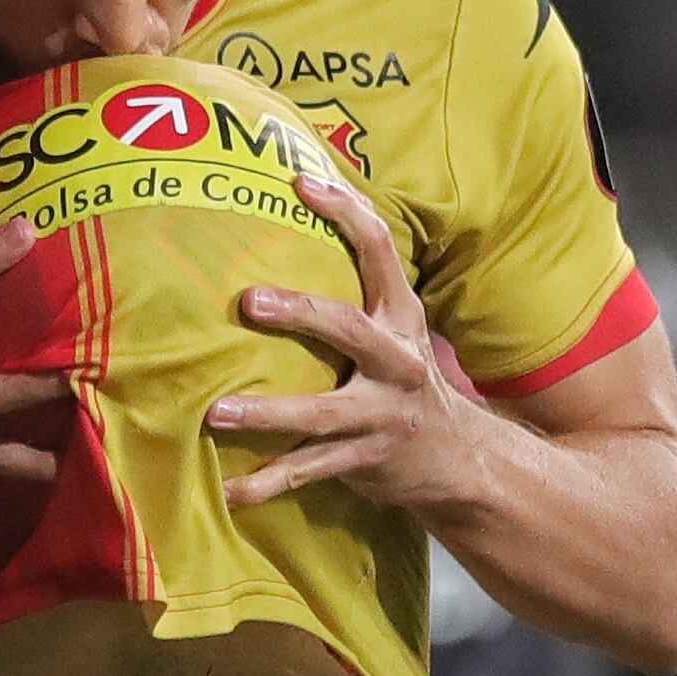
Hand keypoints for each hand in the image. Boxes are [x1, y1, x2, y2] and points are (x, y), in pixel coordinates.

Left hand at [207, 174, 479, 511]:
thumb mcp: (398, 328)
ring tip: (215, 413)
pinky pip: (310, 471)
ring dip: (267, 413)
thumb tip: (305, 206)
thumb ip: (360, 286)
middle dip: (299, 313)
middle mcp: (397, 361)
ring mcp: (382, 415)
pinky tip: (228, 492)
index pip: (380, 250)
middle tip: (248, 301)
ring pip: (321, 414)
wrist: (461, 460)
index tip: (301, 183)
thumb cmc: (405, 379)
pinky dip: (267, 483)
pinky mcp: (366, 460)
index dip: (345, 213)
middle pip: (348, 329)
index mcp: (401, 317)